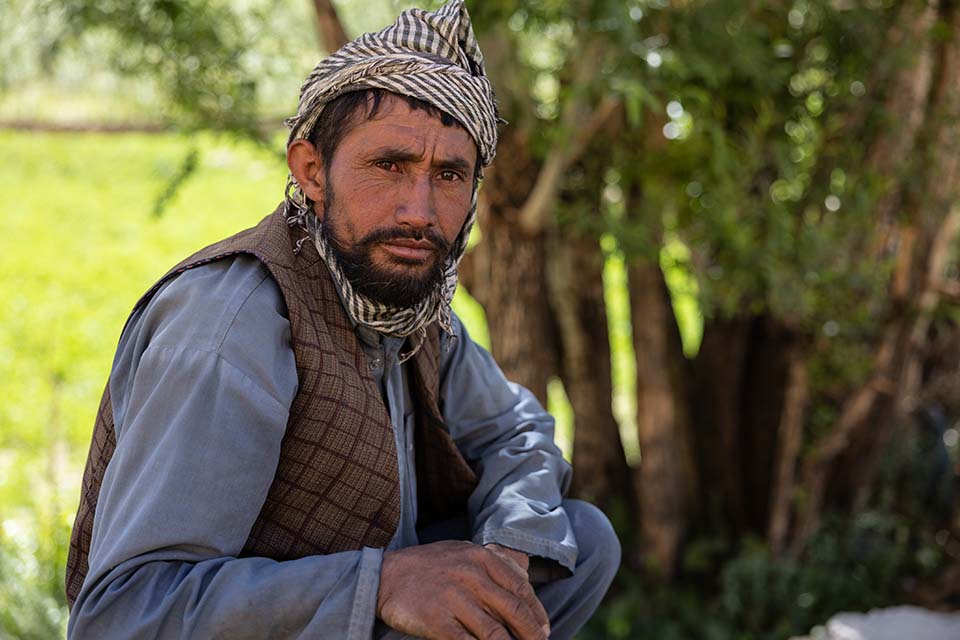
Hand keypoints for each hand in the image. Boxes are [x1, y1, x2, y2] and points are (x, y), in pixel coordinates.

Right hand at [377, 540, 549, 639]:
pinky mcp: (437, 621)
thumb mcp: (461, 553)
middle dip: (531, 634)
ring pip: (495, 633)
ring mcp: (453, 598)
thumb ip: (490, 566)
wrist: (386, 575)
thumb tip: (522, 588)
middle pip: (513, 611)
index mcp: (480, 558)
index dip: (537, 613)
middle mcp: (470, 576)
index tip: (544, 629)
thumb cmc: (428, 567)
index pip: (520, 588)